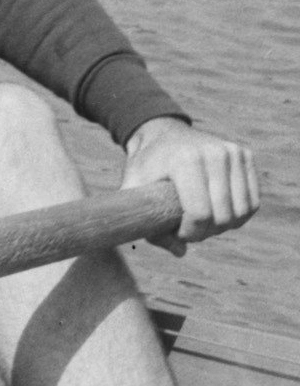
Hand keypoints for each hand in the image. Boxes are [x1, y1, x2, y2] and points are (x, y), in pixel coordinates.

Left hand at [120, 117, 259, 255]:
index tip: (178, 232)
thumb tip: (180, 252)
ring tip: (203, 220)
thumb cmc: (146, 165)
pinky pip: (252, 202)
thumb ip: (147, 222)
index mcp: (184, 160)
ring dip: (224, 226)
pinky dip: (238, 215)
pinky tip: (218, 211)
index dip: (190, 233)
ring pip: (241, 213)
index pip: (200, 213)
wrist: (162, 133)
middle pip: (223, 216)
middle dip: (206, 232)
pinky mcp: (245, 155)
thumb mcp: (134, 189)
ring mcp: (232, 152)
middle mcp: (213, 153)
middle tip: (190, 229)